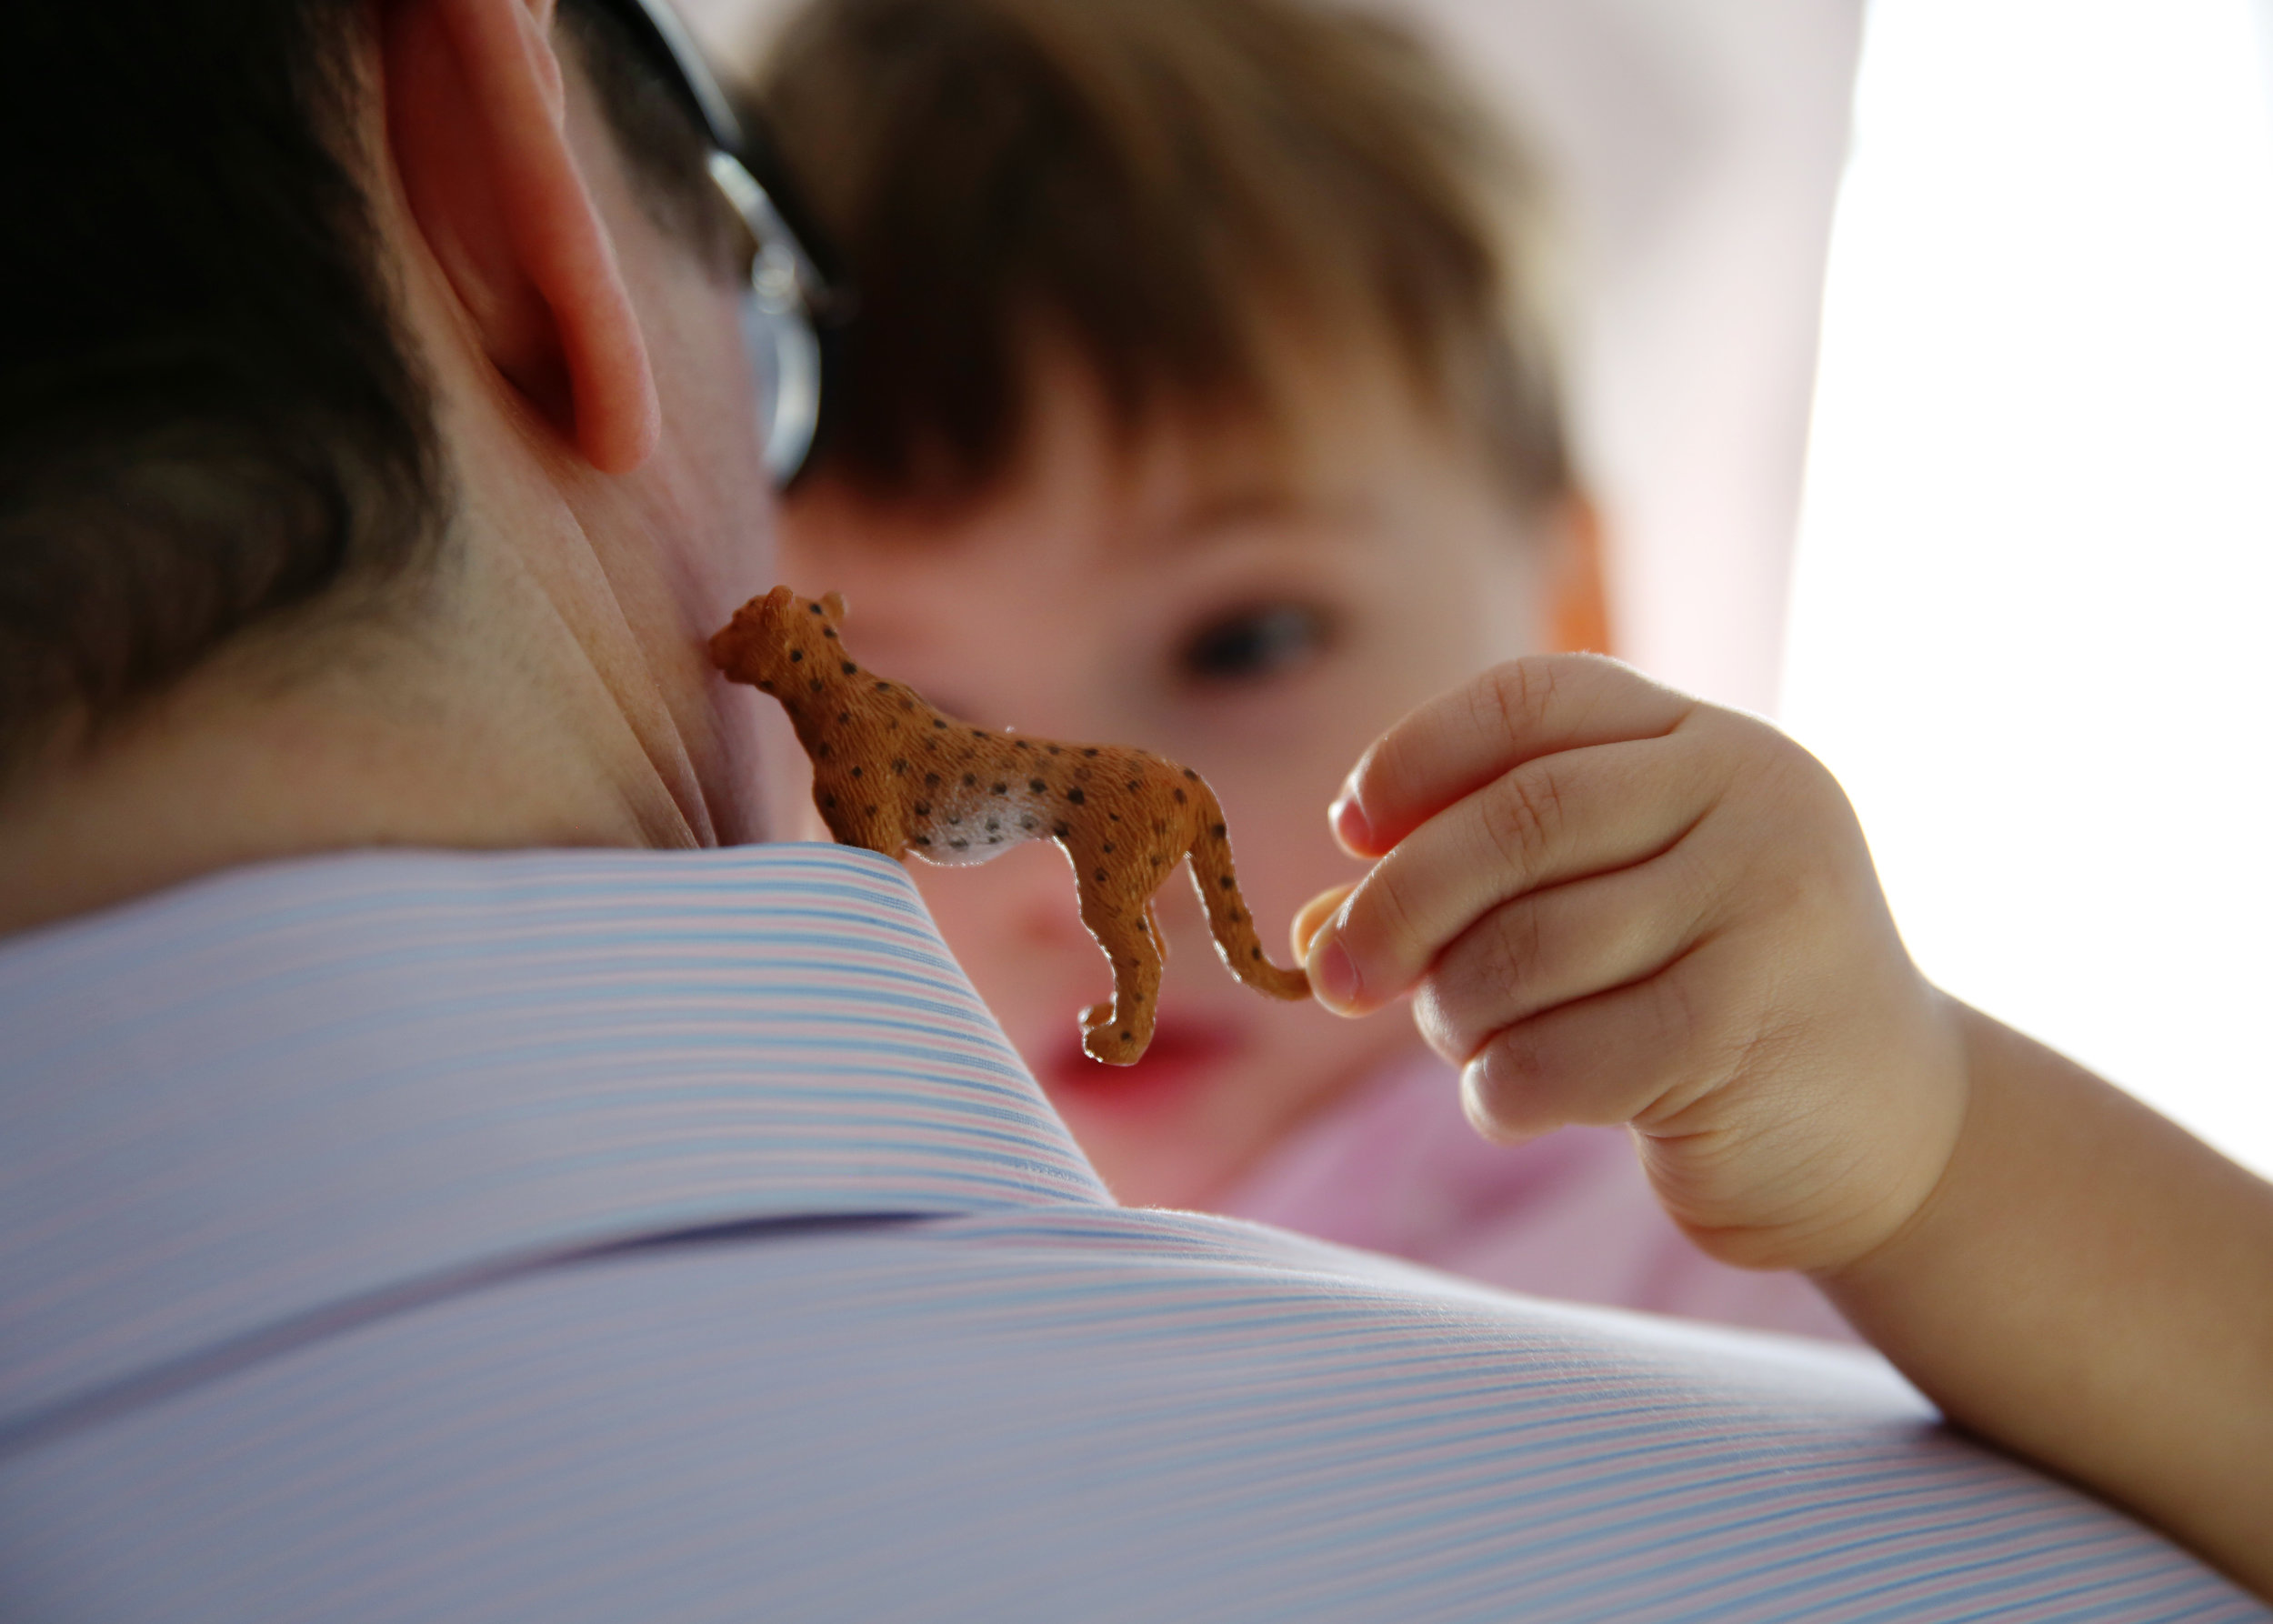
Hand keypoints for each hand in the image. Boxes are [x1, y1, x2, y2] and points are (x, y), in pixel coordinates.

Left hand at [1296, 654, 1969, 1273]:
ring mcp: (1761, 909)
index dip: (1416, 757)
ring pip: (1523, 949)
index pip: (1533, 701)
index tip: (1348, 831)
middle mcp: (1752, 799)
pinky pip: (1554, 1057)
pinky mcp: (1744, 1031)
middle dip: (1397, 906)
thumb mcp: (1615, 909)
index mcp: (1710, 743)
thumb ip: (1480, 893)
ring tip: (1468, 1042)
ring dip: (1453, 1013)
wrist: (1893, 1133)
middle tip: (1336, 978)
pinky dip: (1498, 1091)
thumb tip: (1314, 926)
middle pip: (1515, 822)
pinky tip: (1514, 1103)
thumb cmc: (1714, 1002)